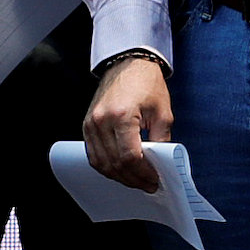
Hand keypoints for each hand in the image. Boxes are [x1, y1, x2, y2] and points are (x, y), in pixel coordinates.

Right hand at [86, 55, 172, 190]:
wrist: (127, 64)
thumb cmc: (146, 83)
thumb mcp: (163, 112)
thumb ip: (161, 139)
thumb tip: (160, 164)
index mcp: (121, 116)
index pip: (130, 156)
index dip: (143, 173)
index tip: (155, 179)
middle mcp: (102, 121)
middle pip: (114, 163)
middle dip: (133, 179)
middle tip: (148, 185)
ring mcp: (91, 124)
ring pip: (101, 163)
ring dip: (119, 176)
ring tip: (135, 180)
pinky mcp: (87, 125)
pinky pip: (93, 154)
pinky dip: (106, 166)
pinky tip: (120, 170)